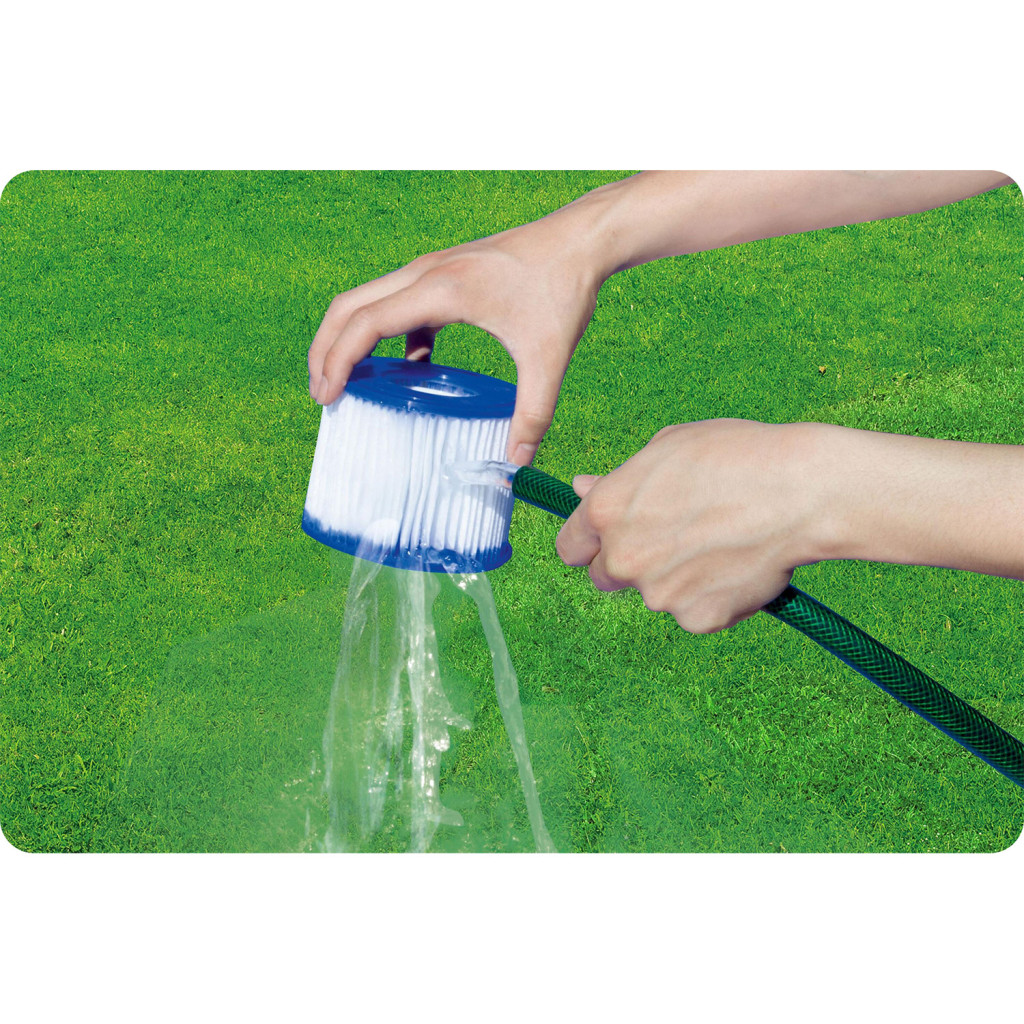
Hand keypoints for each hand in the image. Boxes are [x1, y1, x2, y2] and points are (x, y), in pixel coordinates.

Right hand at [307, 216, 603, 465]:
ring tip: (350, 383)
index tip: (326, 396)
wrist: (581, 239)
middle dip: (326, 349)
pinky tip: (413, 368)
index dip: (337, 360)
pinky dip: (391, 335)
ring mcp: (433, 268)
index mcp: (441, 289)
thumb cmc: (564, 287)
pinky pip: (400, 303)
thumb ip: (533, 413)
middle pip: (350, 306)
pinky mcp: (446, 272)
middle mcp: (426, 272)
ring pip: (369, 300)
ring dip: (352, 338)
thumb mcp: (548, 358)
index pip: (366, 323)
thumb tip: (516, 462)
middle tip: (323, 394)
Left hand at [555, 420, 825, 633]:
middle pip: (604, 577)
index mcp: (606, 512)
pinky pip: (694, 611)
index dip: (588, 544)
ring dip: (675, 578)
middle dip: (628, 564)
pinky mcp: (697, 619)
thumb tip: (581, 488)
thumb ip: (619, 480)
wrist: (801, 491)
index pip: (570, 547)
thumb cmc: (736, 456)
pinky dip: (711, 596)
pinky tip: (738, 564)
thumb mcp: (667, 449)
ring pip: (655, 594)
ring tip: (720, 541)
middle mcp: (622, 558)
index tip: (605, 541)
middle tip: (673, 538)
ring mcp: (658, 594)